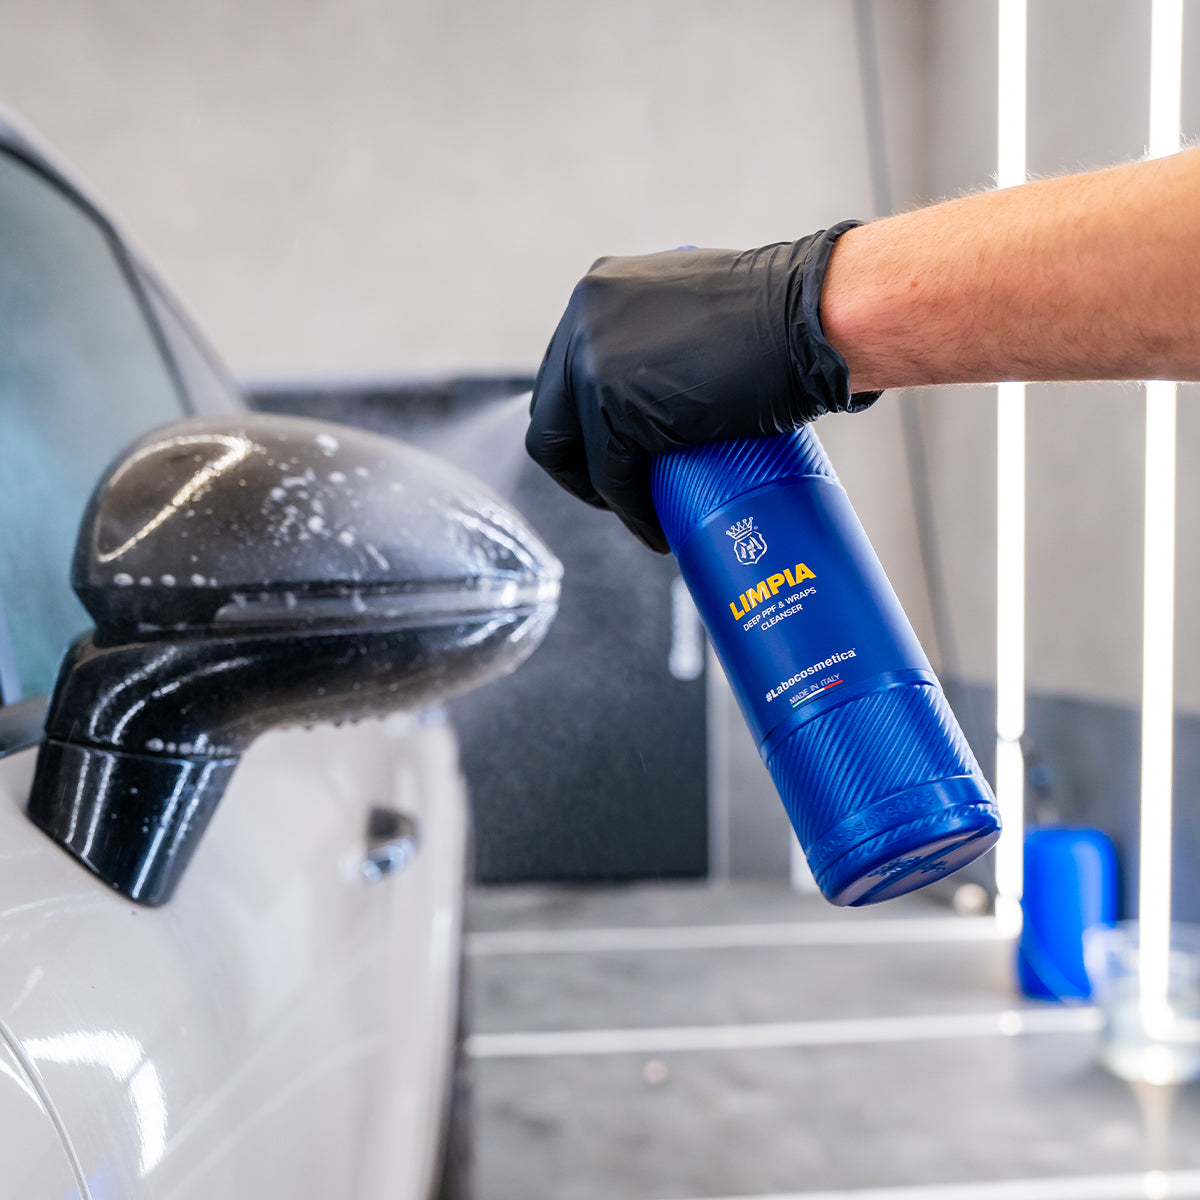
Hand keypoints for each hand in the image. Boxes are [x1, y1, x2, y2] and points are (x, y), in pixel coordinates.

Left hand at [525, 222, 876, 551]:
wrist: (813, 317)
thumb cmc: (782, 315)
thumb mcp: (695, 308)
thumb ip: (663, 330)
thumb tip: (660, 380)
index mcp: (598, 292)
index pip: (564, 374)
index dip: (583, 426)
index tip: (613, 456)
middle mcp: (582, 319)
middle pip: (551, 415)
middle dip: (579, 464)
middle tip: (621, 493)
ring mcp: (592, 361)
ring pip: (572, 453)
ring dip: (604, 495)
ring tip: (644, 514)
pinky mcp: (614, 407)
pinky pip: (610, 478)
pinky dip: (632, 512)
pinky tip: (657, 530)